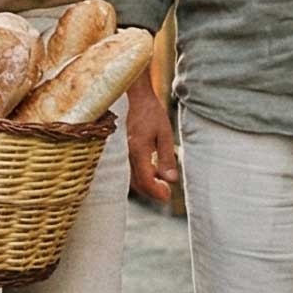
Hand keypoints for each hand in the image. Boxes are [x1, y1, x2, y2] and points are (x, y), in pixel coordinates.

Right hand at [125, 75, 179, 202]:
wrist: (135, 97)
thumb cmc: (151, 113)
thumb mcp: (165, 134)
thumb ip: (167, 158)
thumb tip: (171, 180)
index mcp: (138, 149)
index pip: (146, 180)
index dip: (156, 192)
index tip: (168, 195)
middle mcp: (126, 153)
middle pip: (137, 182)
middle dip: (151, 191)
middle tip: (166, 192)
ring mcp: (121, 151)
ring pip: (131, 177)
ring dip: (145, 183)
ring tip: (160, 181)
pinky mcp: (121, 149)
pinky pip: (128, 168)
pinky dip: (140, 174)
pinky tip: (151, 169)